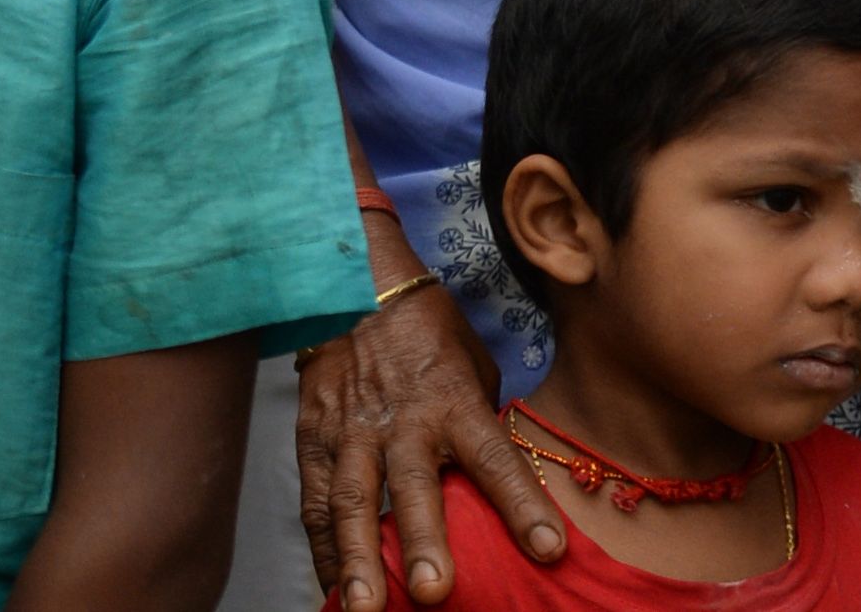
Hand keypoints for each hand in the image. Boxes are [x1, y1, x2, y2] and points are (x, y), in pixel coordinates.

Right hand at [299, 281, 563, 606]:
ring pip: (352, 499)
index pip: (494, 456)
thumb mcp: (471, 369)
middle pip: (413, 484)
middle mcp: (402, 419)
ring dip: (357, 557)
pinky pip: (315, 498)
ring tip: (362, 606)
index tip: (548, 549)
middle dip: (422, 539)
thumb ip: (481, 427)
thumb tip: (501, 487)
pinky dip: (322, 546)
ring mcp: (351, 429)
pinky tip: (331, 586)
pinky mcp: (312, 434)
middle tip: (432, 590)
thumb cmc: (426, 332)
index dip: (522, 503)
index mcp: (453, 400)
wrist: (349, 281)